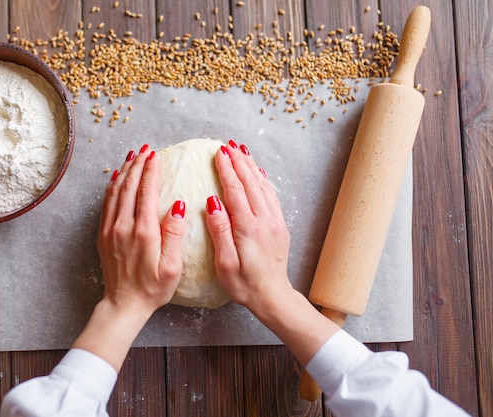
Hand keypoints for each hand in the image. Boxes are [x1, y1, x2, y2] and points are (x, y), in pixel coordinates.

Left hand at [97, 144, 185, 314]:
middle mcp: (124, 226)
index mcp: (143, 232)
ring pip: (115, 192)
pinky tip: (117, 179)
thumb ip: (175, 235)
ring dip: (124, 172)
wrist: (123, 305)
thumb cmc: (152, 289)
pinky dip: (112, 187)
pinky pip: (106, 204)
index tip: (155, 155)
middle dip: (137, 165)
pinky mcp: (103, 235)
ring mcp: (110, 230)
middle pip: (129, 186)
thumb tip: (178, 206)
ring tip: (133, 157)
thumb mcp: (172, 267)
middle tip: (146, 150)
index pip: (146, 192)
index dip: (151, 171)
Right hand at [205, 140, 338, 365]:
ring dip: (251, 167)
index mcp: (248, 228)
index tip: (218, 153)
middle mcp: (264, 220)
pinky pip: (272, 197)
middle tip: (228, 145)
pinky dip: (263, 181)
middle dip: (239, 162)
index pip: (235, 190)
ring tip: (241, 152)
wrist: (273, 297)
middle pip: (250, 183)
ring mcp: (275, 222)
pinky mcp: (280, 227)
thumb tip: (212, 203)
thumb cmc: (244, 285)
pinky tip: (258, 174)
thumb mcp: (225, 263)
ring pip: (263, 187)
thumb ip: (219, 231)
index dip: (226, 169)